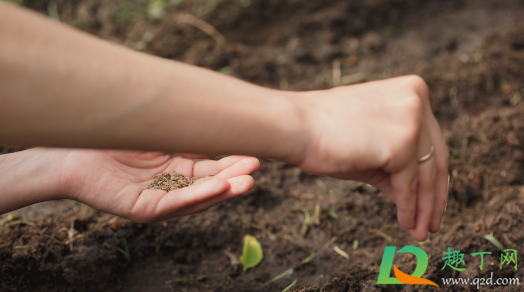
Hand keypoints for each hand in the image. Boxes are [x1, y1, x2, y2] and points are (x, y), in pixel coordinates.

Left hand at [60, 149, 258, 221]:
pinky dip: (197, 197)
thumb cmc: (111, 135)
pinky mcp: (142, 209)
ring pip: (196, 197)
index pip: (211, 169)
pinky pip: (173, 204)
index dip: (232, 163)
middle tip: (256, 168)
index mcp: (176, 170)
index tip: (254, 152)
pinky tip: (218, 188)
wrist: (69, 147)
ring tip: (246, 182)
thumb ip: (185, 130)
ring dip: (223, 191)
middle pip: (209, 185)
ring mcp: (158, 200)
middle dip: (234, 178)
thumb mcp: (158, 130)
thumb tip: (217, 115)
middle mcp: (170, 187)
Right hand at [294, 76, 448, 240]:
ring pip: (427, 174)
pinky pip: (409, 184)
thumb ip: (400, 165)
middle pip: (436, 157)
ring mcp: (411, 119)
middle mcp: (417, 99)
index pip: (432, 141)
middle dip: (434, 196)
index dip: (434, 176)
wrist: (295, 127)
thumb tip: (421, 200)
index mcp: (411, 90)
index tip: (433, 201)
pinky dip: (408, 207)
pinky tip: (405, 222)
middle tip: (431, 223)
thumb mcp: (373, 147)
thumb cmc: (326, 135)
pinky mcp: (402, 143)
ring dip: (424, 208)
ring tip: (420, 231)